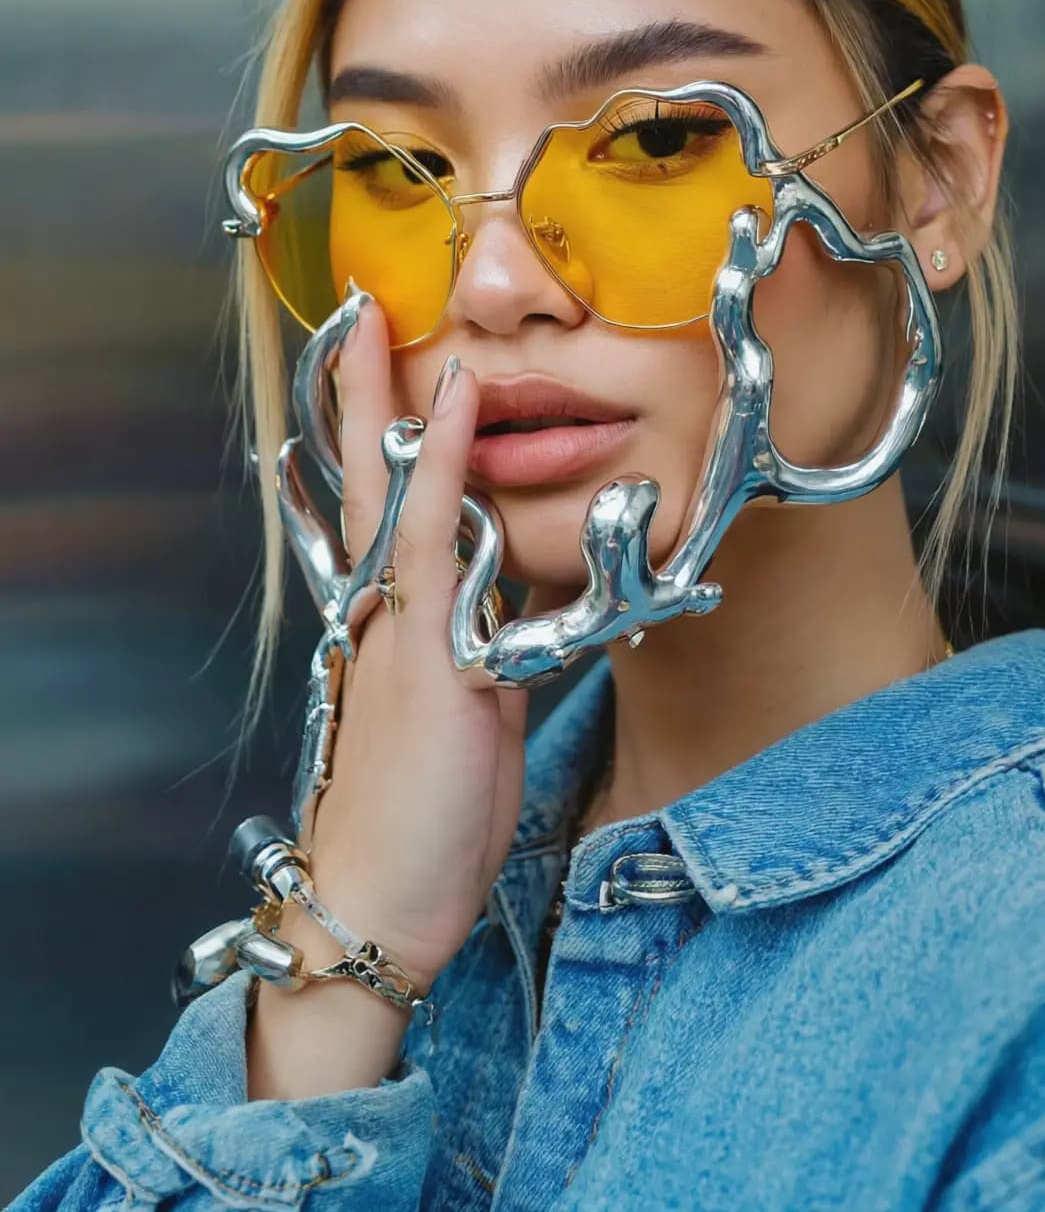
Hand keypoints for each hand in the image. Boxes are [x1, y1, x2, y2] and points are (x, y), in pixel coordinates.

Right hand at [294, 297, 528, 990]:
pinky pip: (432, 543)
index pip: (386, 508)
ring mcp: (395, 629)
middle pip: (360, 479)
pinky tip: (453, 408)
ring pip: (384, 493)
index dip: (386, 437)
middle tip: (354, 313)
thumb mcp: (472, 718)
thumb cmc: (426, 816)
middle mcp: (379, 612)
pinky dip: (443, 467)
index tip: (387, 369)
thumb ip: (490, 652)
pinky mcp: (426, 656)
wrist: (385, 898)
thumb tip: (523, 611)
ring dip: (383, 403)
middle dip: (356, 393)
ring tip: (376, 326)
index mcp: (390, 624)